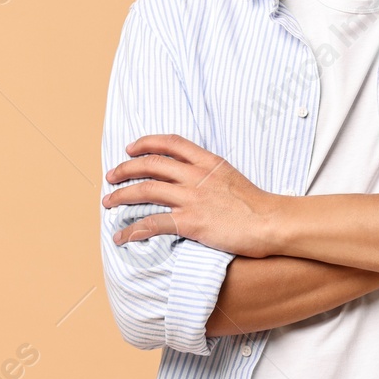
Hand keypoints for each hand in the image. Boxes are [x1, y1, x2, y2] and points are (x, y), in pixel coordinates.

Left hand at [103, 135, 278, 256]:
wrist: (270, 222)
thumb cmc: (256, 205)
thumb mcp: (231, 177)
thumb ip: (210, 174)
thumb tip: (193, 177)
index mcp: (207, 162)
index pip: (170, 143)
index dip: (146, 143)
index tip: (131, 149)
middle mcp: (196, 176)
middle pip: (151, 164)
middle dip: (125, 168)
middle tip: (111, 176)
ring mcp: (191, 198)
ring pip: (145, 190)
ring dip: (121, 195)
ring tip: (108, 201)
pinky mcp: (190, 222)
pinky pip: (152, 223)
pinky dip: (132, 229)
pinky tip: (121, 236)